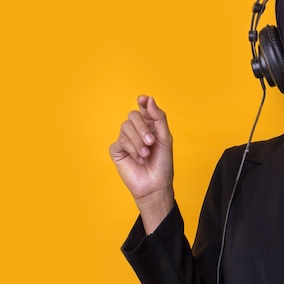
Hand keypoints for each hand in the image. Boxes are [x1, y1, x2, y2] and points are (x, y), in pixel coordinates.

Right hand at [109, 95, 173, 232]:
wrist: (155, 185)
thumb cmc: (163, 164)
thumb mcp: (165, 139)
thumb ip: (158, 118)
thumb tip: (148, 99)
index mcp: (150, 126)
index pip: (144, 109)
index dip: (143, 102)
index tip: (143, 99)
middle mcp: (137, 131)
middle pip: (133, 116)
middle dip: (143, 128)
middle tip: (151, 142)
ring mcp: (126, 140)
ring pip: (125, 127)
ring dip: (138, 141)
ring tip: (146, 154)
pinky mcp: (117, 150)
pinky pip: (120, 141)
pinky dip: (131, 149)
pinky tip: (138, 159)